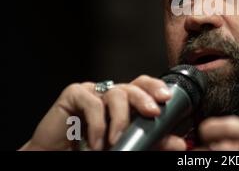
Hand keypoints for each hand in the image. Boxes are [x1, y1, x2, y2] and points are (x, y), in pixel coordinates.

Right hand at [20, 76, 186, 150]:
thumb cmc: (94, 149)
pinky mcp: (74, 94)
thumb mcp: (130, 145)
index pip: (144, 86)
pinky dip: (97, 123)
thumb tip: (179, 144)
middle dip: (145, 98)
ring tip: (116, 140)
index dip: (156, 87)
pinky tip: (97, 141)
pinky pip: (91, 101)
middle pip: (133, 85)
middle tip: (153, 112)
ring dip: (120, 118)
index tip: (167, 98)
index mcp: (126, 102)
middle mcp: (111, 94)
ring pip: (115, 93)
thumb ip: (153, 142)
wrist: (56, 156)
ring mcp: (93, 91)